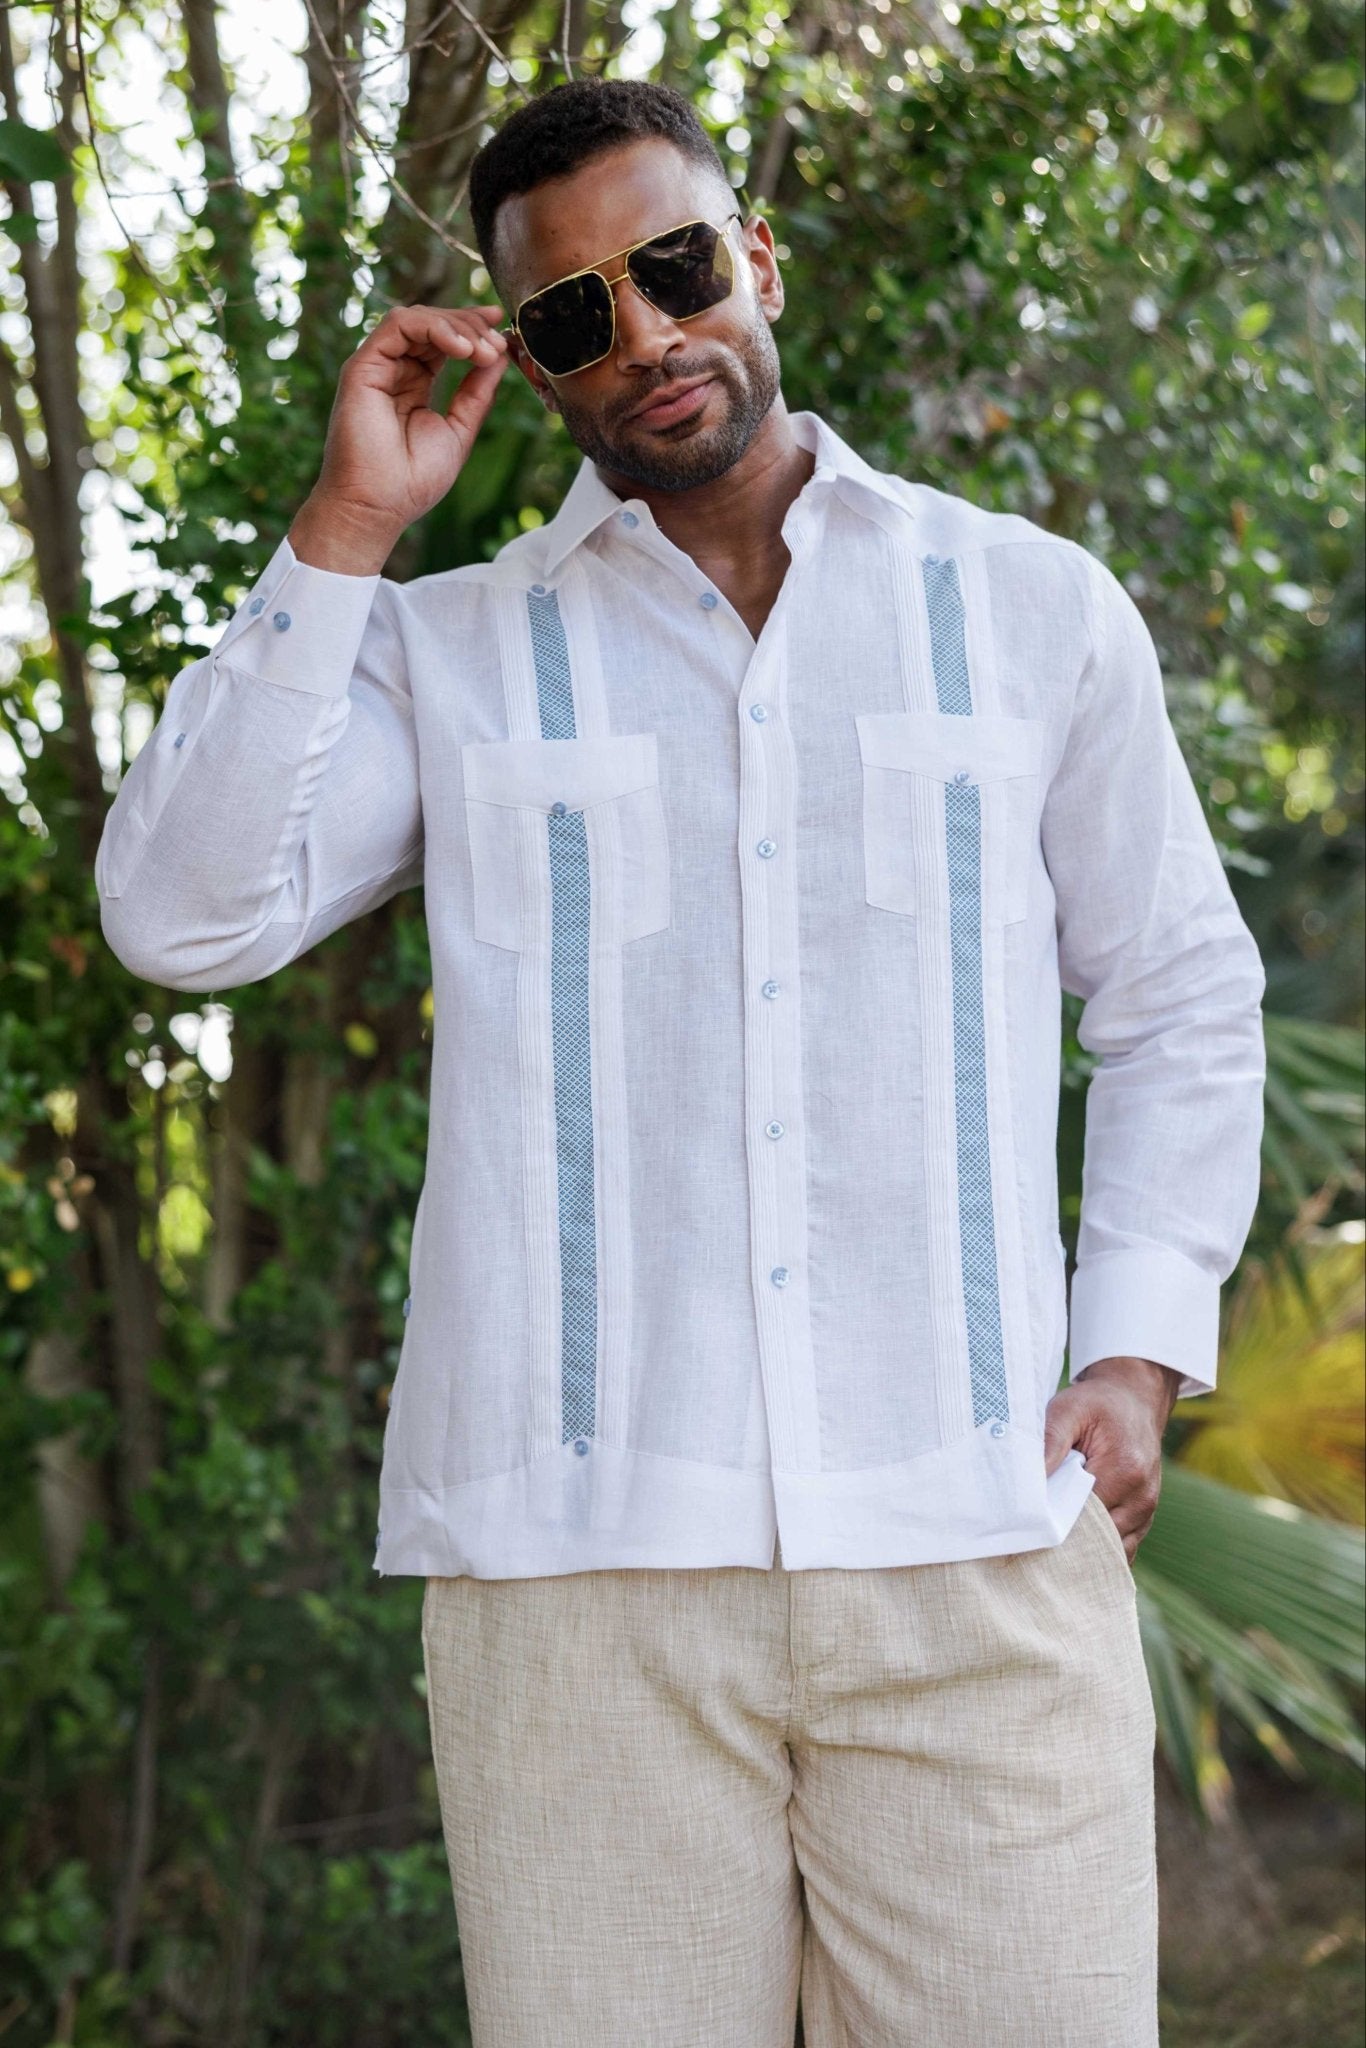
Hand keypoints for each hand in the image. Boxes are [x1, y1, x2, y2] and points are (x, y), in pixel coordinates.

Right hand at [289, 304, 509, 573]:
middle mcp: (394, 370)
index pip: (443, 341)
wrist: (377, 507)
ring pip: (417, 319)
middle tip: (497, 345)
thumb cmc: (412, 481)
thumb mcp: (459, 430)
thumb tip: (499, 355)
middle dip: (470, 327)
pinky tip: (460, 349)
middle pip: (433, 324)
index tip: (503, 331)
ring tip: (483, 350)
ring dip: (456, 327)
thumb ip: (477, 393)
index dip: (473, 329)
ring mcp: (376, 366)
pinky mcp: (362, 366)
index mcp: (414, 384)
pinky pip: (398, 325)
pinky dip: (433, 328)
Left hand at [1044, 1356, 1181, 1562]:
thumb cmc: (1098, 1404)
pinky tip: (1075, 1538)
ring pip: (1110, 1547)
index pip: (1083, 1516)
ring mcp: (1147, 1510)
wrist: (1135, 1399)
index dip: (1054, 1522)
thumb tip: (1033, 1482)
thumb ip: (1051, 1442)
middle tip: (1034, 1536)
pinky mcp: (1145, 1517)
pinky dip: (1099, 1545)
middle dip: (1066, 1539)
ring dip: (1083, 1545)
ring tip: (1053, 1535)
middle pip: (1097, 1537)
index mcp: (1124, 1470)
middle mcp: (1141, 1497)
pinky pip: (1122, 1546)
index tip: (1029, 1524)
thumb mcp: (1069, 1409)